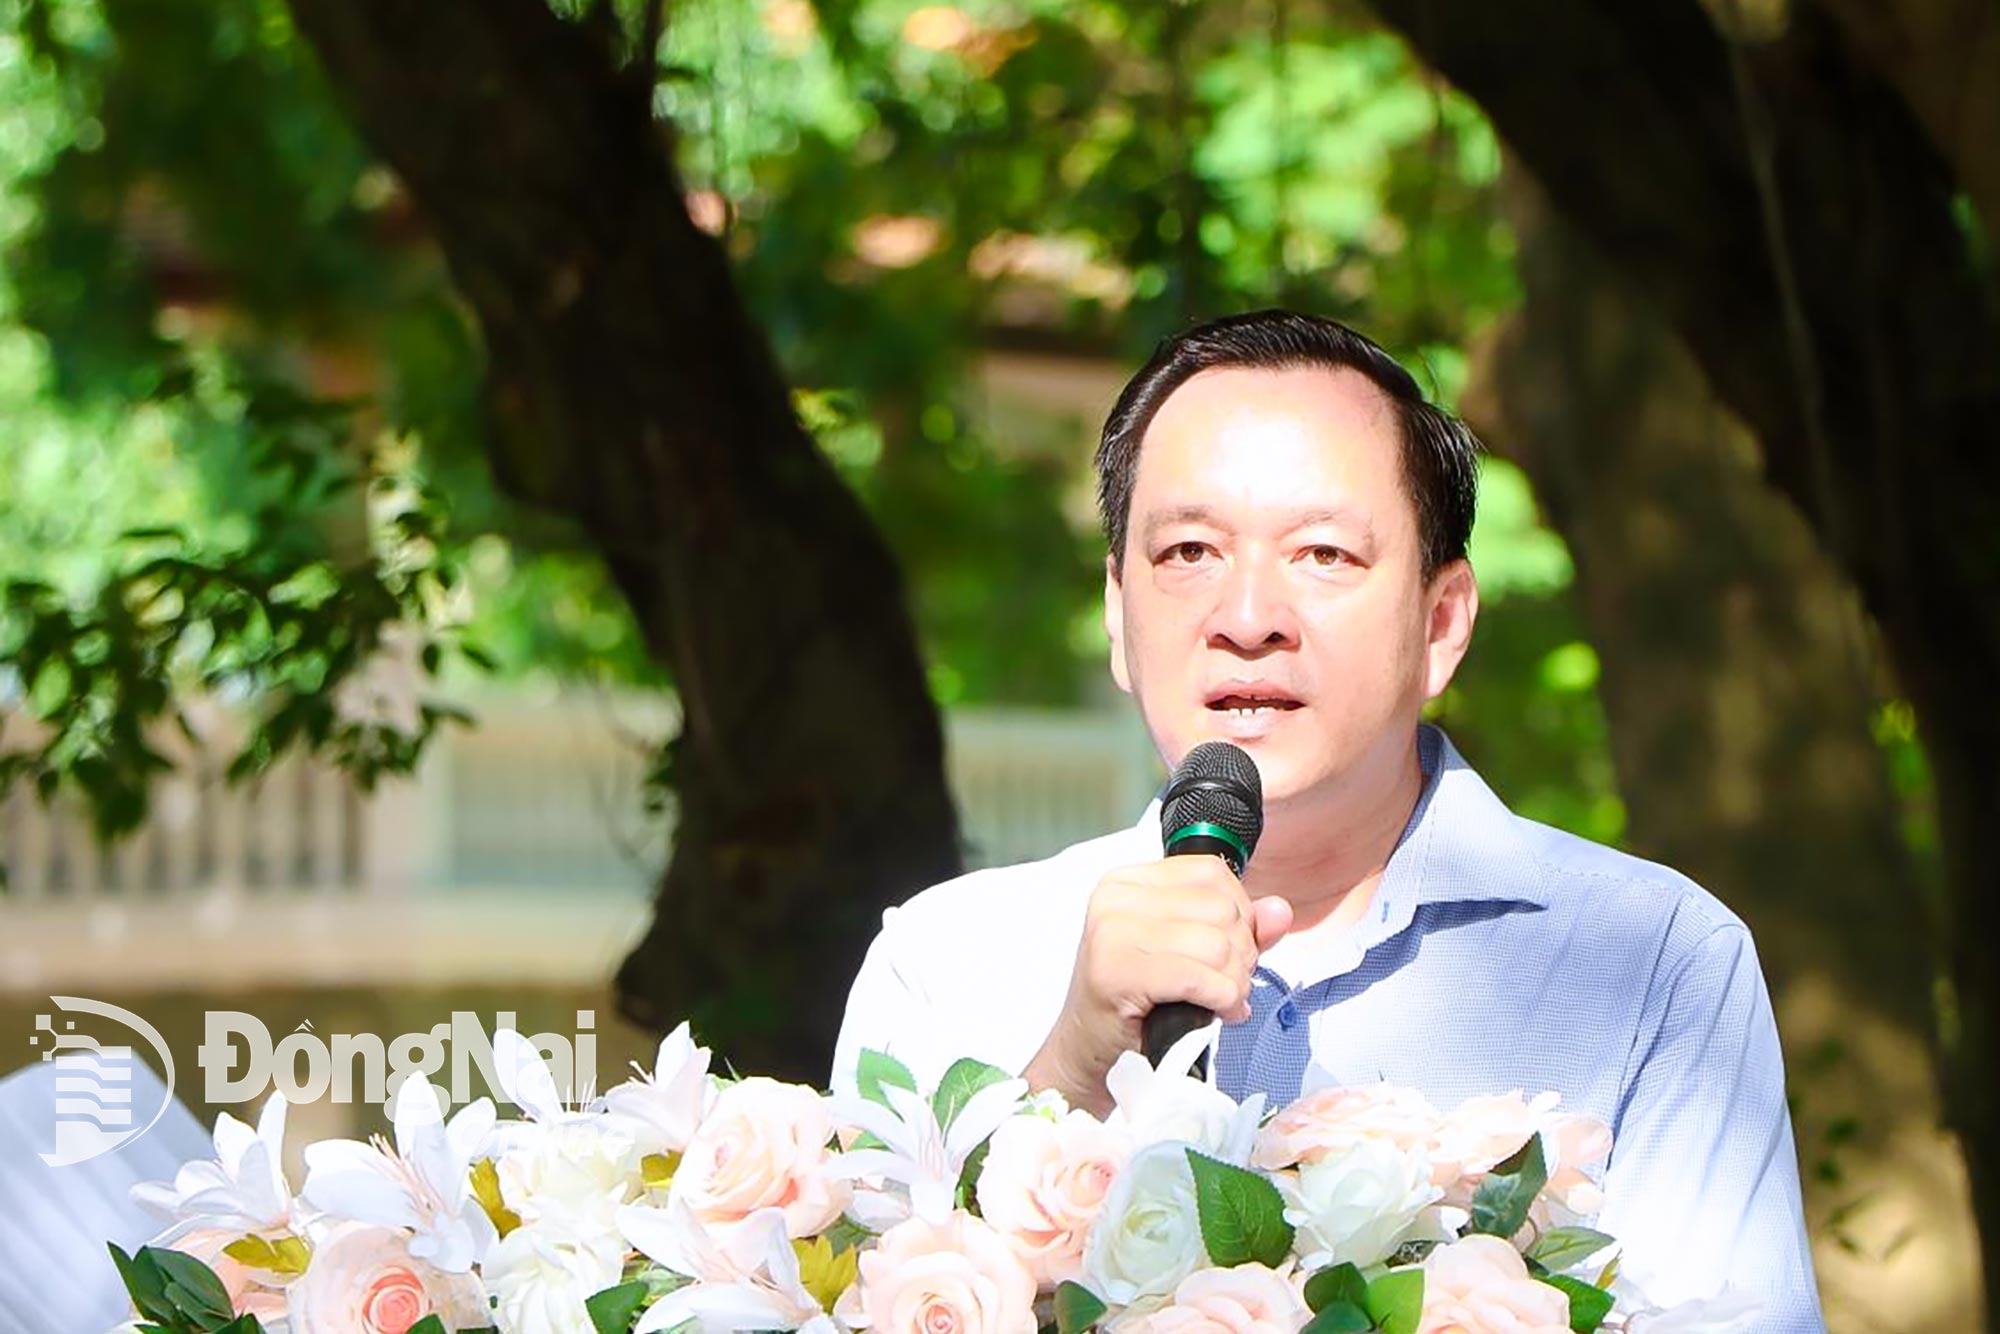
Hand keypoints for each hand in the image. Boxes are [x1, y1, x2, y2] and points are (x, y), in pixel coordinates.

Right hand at [1023, 856, 1292, 1114]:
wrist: (1089, 1055)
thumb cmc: (1136, 1004)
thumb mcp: (1187, 953)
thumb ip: (1237, 928)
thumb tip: (1280, 911)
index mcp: (1129, 882)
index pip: (1211, 873)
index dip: (1240, 914)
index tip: (1229, 951)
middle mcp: (1116, 898)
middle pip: (1221, 909)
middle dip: (1241, 955)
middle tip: (1226, 986)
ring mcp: (1112, 932)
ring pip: (1217, 944)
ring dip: (1234, 983)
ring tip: (1221, 1002)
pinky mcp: (1116, 972)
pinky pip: (1200, 977)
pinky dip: (1221, 999)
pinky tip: (1217, 1013)